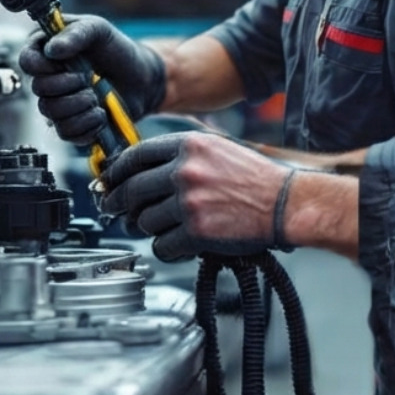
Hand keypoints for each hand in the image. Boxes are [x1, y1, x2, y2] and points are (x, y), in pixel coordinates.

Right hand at [18, 16, 165, 145]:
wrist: (140, 78)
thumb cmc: (116, 49)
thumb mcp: (99, 30)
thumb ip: (76, 34)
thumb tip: (52, 49)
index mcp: (46, 50)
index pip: (27, 61)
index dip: (44, 65)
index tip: (66, 62)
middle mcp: (47, 78)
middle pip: (38, 89)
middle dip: (68, 84)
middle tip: (90, 77)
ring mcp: (57, 103)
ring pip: (51, 113)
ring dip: (79, 105)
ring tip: (97, 96)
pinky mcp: (70, 125)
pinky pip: (66, 133)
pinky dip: (87, 125)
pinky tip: (100, 113)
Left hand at [101, 132, 295, 262]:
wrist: (285, 203)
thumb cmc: (253, 178)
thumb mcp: (215, 149)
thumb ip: (178, 155)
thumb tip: (138, 169)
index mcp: (188, 146)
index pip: (135, 156)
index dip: (116, 172)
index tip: (109, 182)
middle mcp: (184, 171)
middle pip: (131, 190)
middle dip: (119, 203)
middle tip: (115, 210)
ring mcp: (189, 202)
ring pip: (145, 220)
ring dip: (150, 227)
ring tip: (166, 225)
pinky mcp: (196, 232)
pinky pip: (162, 245)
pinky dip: (167, 248)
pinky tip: (180, 243)